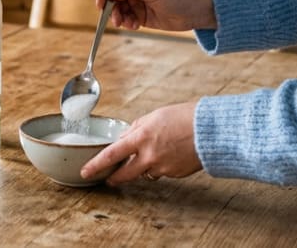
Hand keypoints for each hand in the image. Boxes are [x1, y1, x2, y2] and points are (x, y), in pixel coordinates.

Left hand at [80, 101, 202, 183]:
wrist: (210, 131)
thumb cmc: (183, 118)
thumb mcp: (153, 117)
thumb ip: (136, 129)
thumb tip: (124, 139)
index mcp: (141, 138)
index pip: (111, 155)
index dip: (96, 165)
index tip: (86, 172)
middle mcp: (149, 156)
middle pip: (124, 174)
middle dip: (114, 178)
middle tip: (108, 179)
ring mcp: (162, 168)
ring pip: (144, 172)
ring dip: (142, 166)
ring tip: (155, 151)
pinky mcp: (174, 174)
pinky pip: (161, 172)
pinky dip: (161, 165)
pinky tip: (171, 153)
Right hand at [95, 0, 216, 31]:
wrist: (196, 12)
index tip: (101, 3)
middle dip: (111, 8)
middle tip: (115, 19)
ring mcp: (137, 1)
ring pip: (117, 9)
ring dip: (119, 17)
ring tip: (128, 23)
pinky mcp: (141, 15)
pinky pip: (126, 19)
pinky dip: (127, 23)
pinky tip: (136, 26)